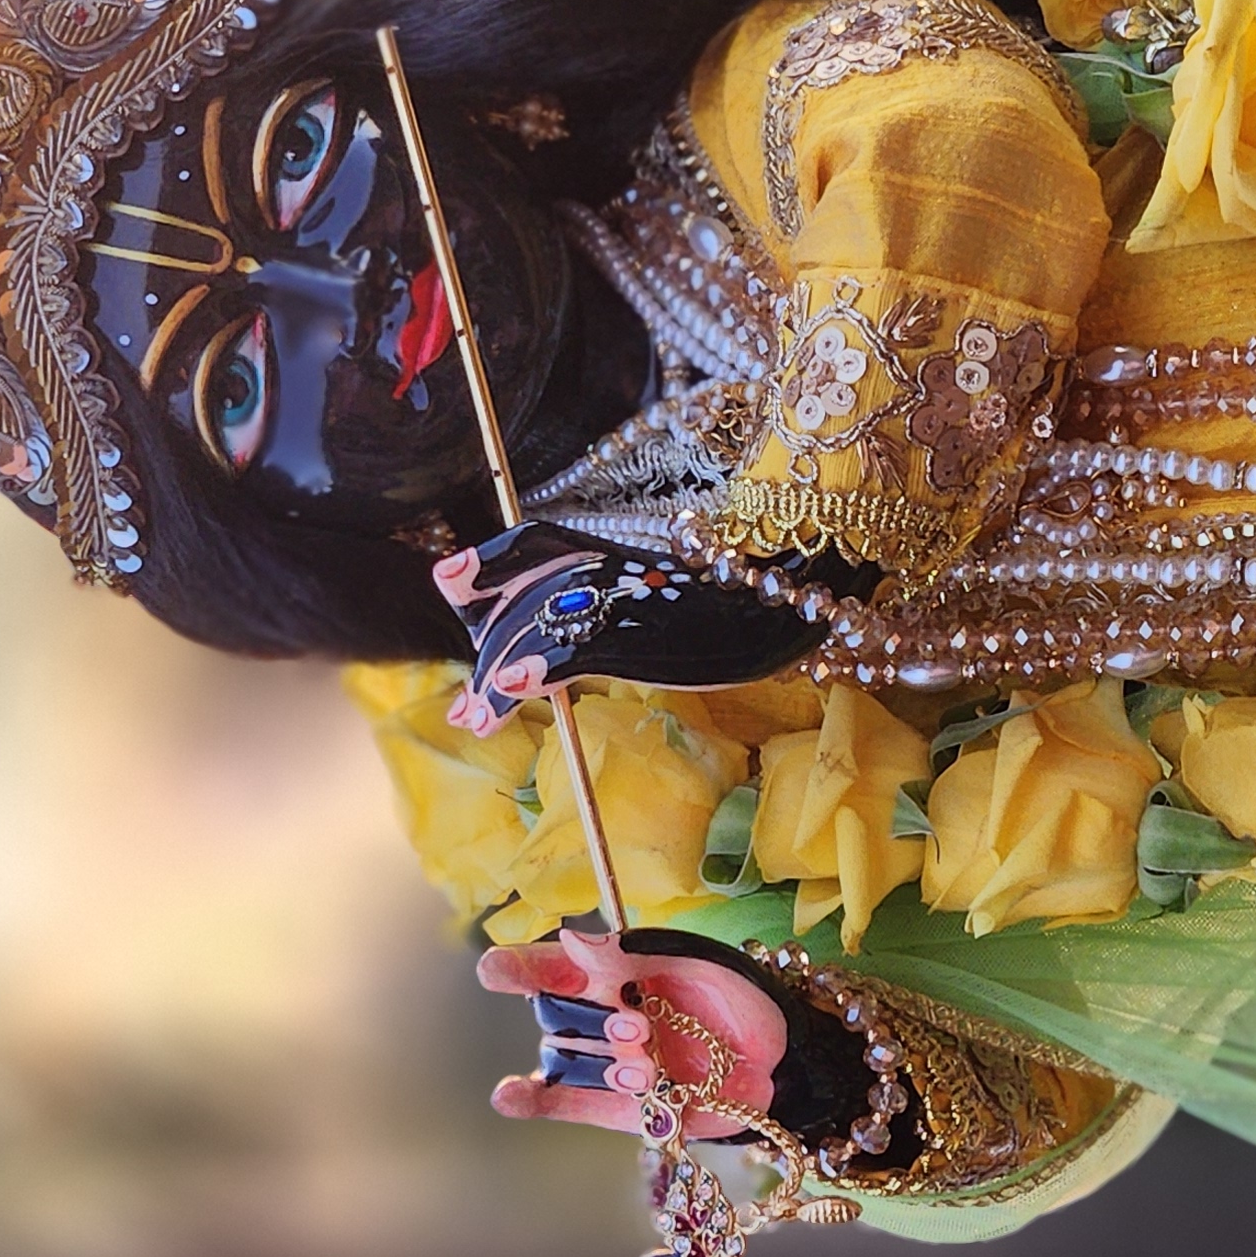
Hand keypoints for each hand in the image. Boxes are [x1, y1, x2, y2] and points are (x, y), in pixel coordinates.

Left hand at [431, 520, 830, 702]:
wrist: (805, 574)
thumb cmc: (763, 587)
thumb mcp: (689, 589)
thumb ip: (646, 598)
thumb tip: (611, 635)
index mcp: (619, 545)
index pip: (535, 540)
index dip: (488, 563)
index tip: (451, 582)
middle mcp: (606, 563)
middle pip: (523, 600)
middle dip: (490, 653)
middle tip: (467, 704)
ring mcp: (614, 596)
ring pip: (531, 633)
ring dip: (494, 681)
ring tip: (472, 716)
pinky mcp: (629, 632)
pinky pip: (559, 656)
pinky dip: (524, 676)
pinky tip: (499, 698)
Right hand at [475, 926, 793, 1139]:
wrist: (782, 1063)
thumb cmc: (740, 1002)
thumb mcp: (698, 966)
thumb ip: (635, 956)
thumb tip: (572, 938)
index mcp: (617, 973)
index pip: (555, 967)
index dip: (522, 967)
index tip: (493, 970)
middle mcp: (603, 1017)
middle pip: (559, 1016)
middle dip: (590, 1022)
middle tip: (637, 1027)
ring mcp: (607, 1064)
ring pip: (567, 1058)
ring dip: (597, 1062)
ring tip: (643, 1066)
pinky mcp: (617, 1108)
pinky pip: (566, 1103)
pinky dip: (536, 1100)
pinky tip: (509, 1095)